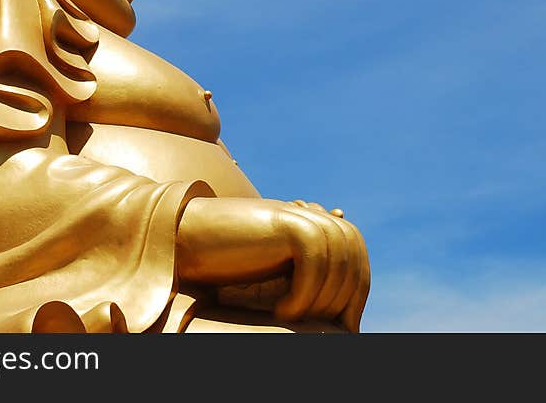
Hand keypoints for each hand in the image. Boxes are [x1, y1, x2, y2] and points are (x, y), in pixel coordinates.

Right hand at [176, 197, 369, 331]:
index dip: (355, 297)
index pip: (358, 263)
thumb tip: (346, 321)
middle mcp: (314, 219)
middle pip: (355, 264)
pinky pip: (314, 265)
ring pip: (339, 266)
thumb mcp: (275, 276)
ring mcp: (301, 217)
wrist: (188, 238)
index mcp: (316, 228)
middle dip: (344, 301)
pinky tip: (281, 310)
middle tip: (319, 327)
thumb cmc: (229, 263)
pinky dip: (302, 295)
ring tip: (290, 316)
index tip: (344, 329)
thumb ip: (308, 282)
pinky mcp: (286, 223)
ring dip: (319, 300)